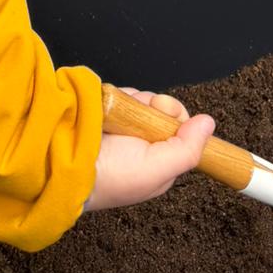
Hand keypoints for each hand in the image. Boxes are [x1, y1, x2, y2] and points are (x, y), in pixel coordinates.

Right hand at [85, 88, 214, 211]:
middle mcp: (144, 143)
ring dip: (134, 103)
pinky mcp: (110, 111)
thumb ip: (187, 148)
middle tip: (139, 120)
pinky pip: (124, 93)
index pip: (181, 128)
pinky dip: (119, 96)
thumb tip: (208, 123)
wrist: (63, 164)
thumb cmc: (109, 178)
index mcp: (159, 161)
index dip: (176, 117)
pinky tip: (110, 111)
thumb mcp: (157, 171)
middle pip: (163, 109)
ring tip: (119, 119)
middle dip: (153, 107)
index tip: (166, 117)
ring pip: (144, 99)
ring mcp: (126, 126)